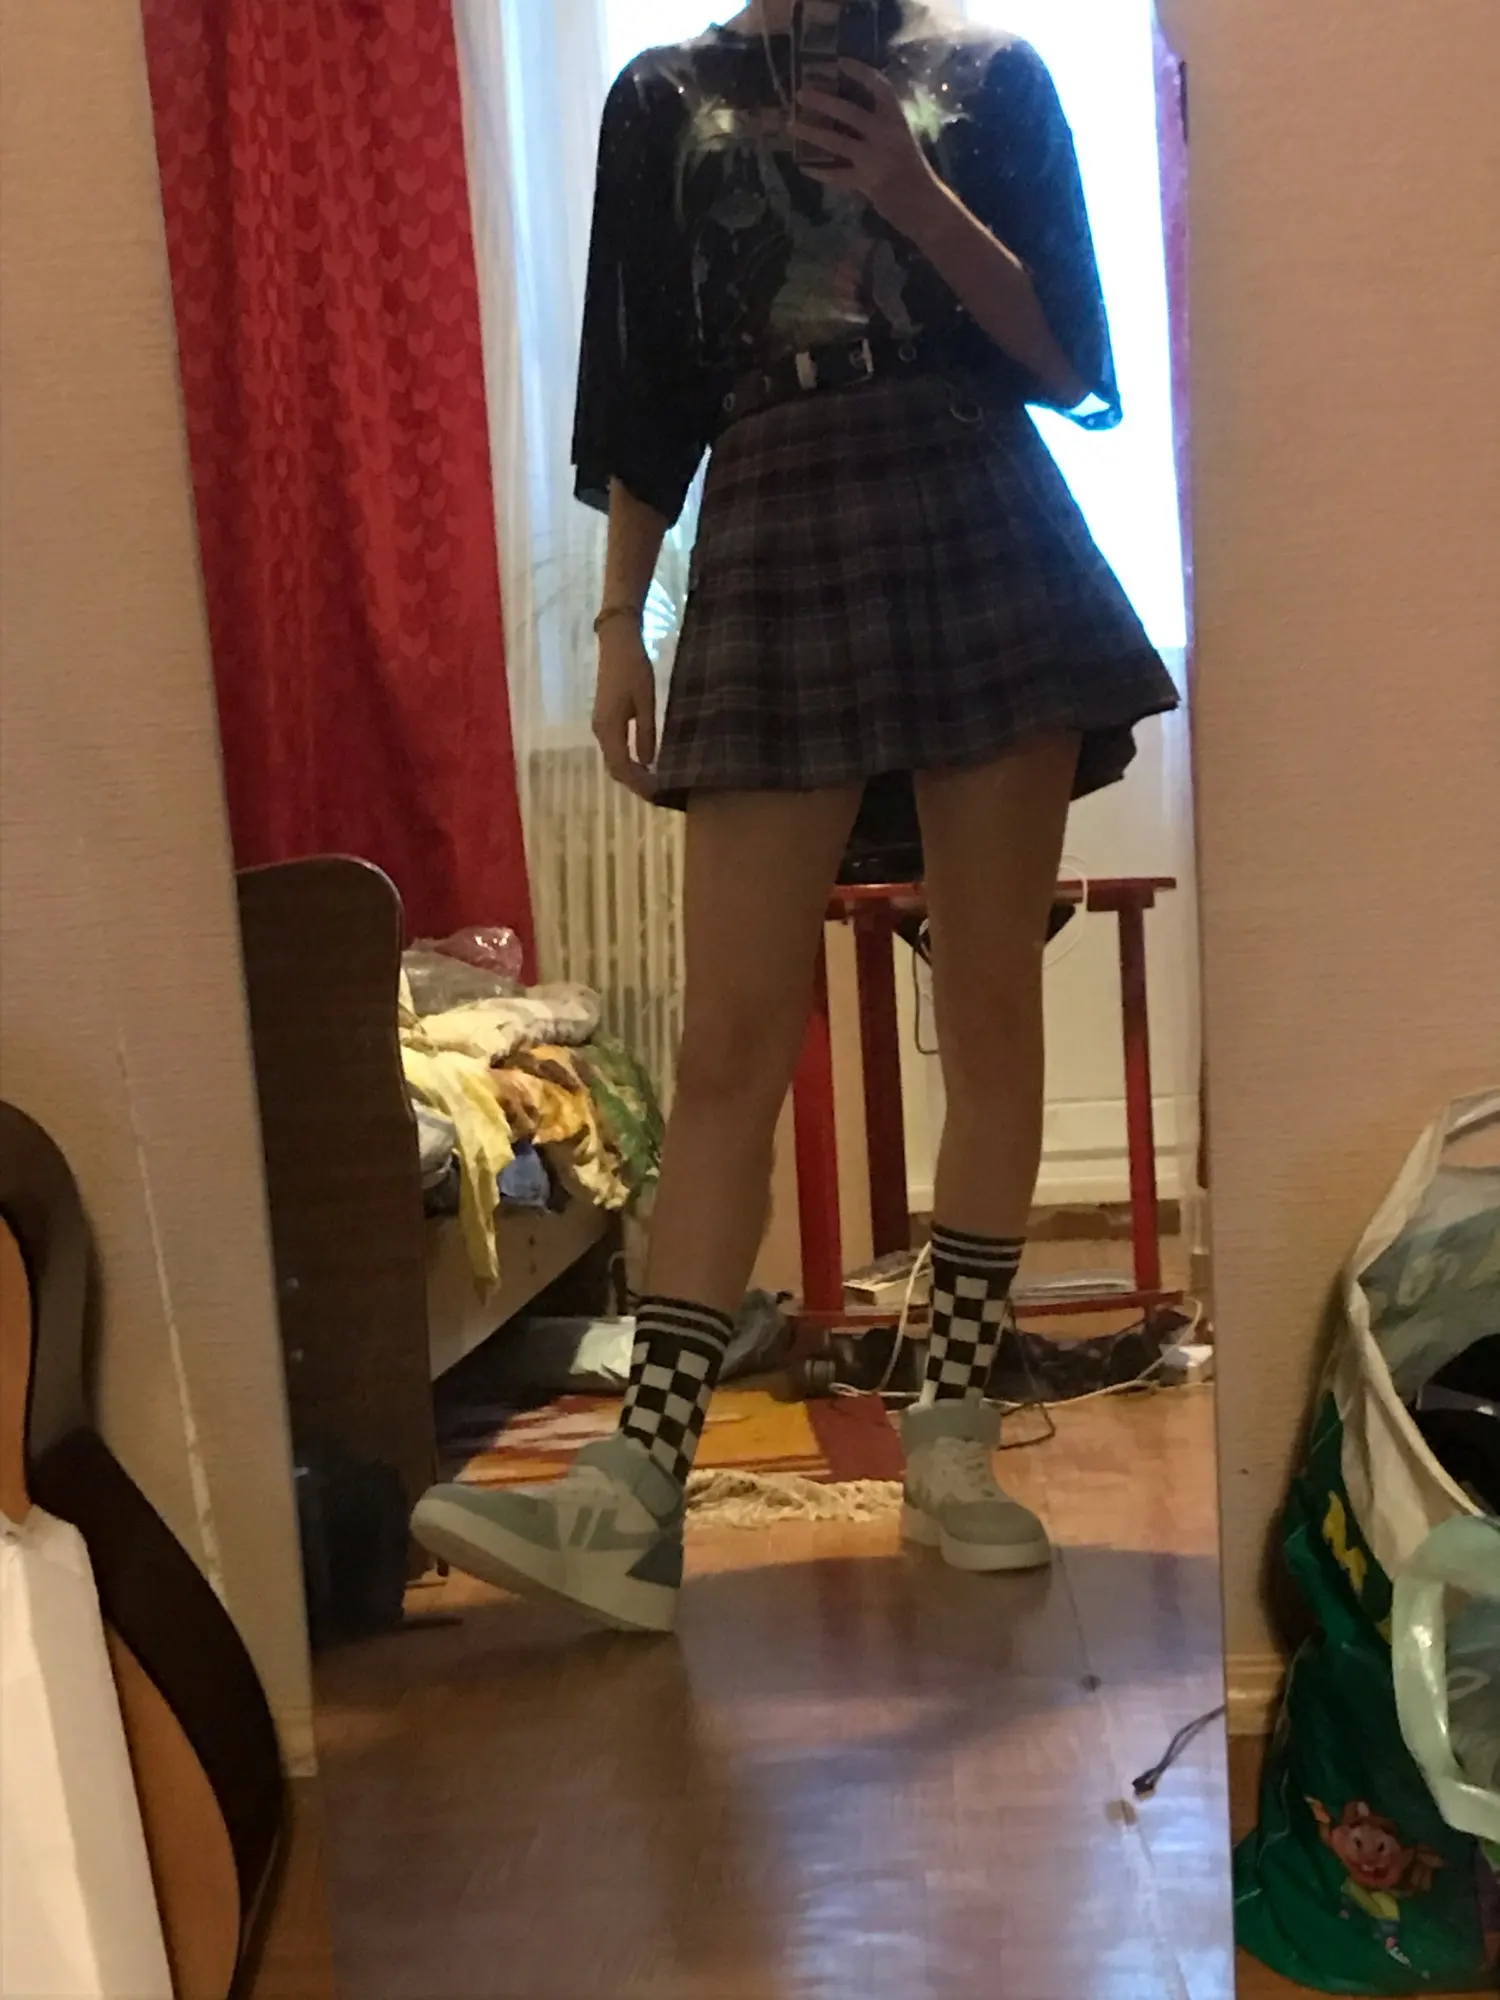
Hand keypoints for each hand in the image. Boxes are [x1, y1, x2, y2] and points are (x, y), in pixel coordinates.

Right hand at [592, 622, 656, 797]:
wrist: (617, 644)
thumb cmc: (634, 669)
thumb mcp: (646, 702)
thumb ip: (646, 733)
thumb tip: (648, 763)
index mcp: (609, 728)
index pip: (621, 767)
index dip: (639, 784)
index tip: (658, 794)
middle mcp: (600, 731)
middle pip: (615, 768)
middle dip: (635, 783)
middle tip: (659, 794)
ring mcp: (600, 725)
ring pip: (613, 759)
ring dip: (631, 774)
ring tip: (654, 782)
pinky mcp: (605, 719)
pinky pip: (614, 748)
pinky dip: (628, 761)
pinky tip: (644, 764)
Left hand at [790, 61, 942, 237]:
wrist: (923, 204)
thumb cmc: (914, 171)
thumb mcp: (902, 139)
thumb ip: (882, 127)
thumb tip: (852, 116)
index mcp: (898, 121)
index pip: (880, 87)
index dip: (860, 72)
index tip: (840, 61)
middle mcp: (885, 135)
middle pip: (850, 112)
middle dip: (823, 101)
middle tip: (801, 93)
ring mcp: (873, 159)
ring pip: (836, 142)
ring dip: (812, 133)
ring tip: (791, 125)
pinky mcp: (864, 182)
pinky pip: (836, 175)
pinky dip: (820, 171)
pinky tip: (804, 167)